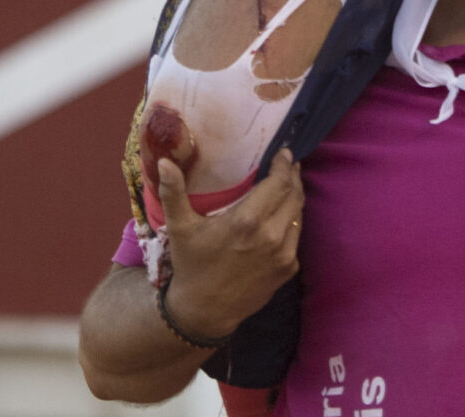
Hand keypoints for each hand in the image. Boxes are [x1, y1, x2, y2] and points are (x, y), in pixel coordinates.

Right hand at [154, 149, 303, 339]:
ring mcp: (283, 254)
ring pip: (299, 215)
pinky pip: (297, 237)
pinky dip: (292, 222)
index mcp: (247, 221)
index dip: (284, 164)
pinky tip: (283, 216)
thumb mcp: (180, 227)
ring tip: (286, 185)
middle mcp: (271, 236)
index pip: (279, 183)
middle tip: (287, 164)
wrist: (204, 312)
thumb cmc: (192, 265)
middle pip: (294, 195)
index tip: (284, 152)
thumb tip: (165, 161)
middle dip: (292, 176)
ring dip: (294, 198)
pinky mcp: (288, 270)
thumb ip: (173, 192)